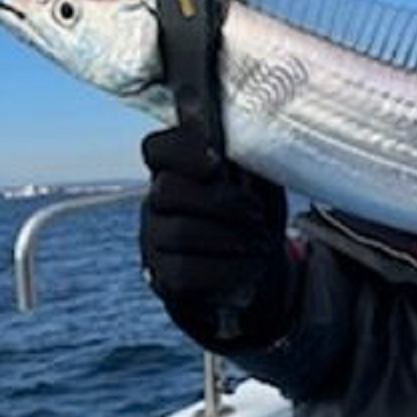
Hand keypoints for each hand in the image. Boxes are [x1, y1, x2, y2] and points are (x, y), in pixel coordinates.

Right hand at [140, 126, 292, 344]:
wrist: (257, 269)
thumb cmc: (253, 218)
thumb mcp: (257, 183)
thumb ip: (249, 161)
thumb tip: (258, 138)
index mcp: (176, 172)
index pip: (157, 148)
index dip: (182, 150)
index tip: (217, 162)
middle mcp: (156, 204)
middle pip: (167, 190)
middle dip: (222, 202)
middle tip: (257, 213)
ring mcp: (155, 242)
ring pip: (179, 232)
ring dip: (230, 237)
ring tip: (261, 242)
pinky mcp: (164, 278)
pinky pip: (185, 272)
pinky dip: (227, 269)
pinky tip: (251, 265)